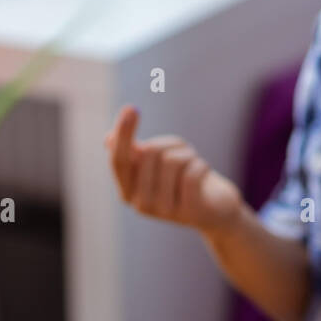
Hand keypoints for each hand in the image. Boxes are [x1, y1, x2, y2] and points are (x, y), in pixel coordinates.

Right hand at [105, 106, 241, 233]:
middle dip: (171, 144)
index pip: (120, 161)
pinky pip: (192, 173)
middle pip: (150, 153)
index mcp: (128, 193)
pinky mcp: (190, 212)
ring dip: (188, 154)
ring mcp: (165, 212)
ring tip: (193, 166)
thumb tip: (107, 139)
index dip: (123, 134)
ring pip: (173, 160)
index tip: (131, 108)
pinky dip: (201, 165)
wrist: (214, 211)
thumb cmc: (181, 181)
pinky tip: (204, 173)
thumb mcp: (155, 164)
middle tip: (183, 155)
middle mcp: (142, 205)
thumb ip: (132, 153)